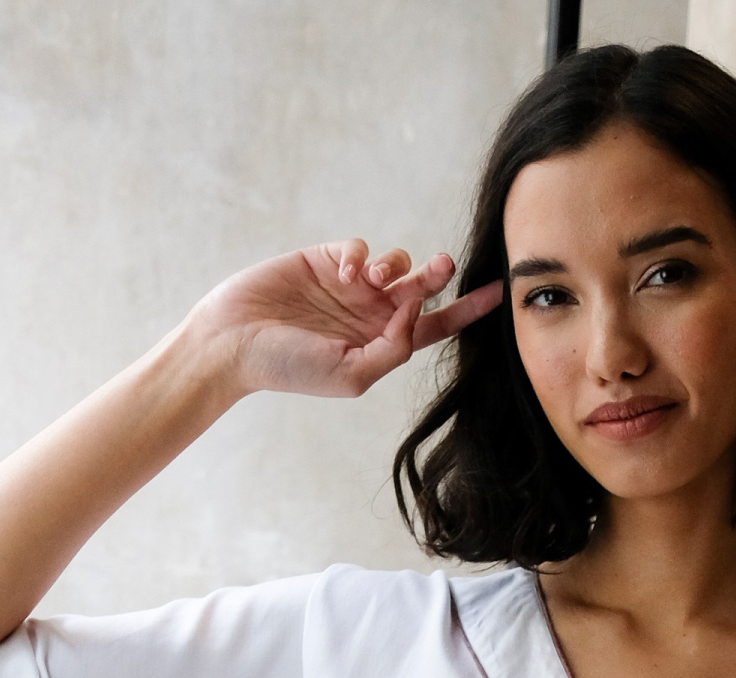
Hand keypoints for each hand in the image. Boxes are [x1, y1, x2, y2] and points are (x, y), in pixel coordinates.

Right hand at [187, 239, 503, 400]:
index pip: (434, 327)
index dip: (467, 310)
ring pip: (394, 263)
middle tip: (444, 265)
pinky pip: (358, 247)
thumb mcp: (352, 373)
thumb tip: (418, 312)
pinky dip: (360, 254)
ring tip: (376, 277)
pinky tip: (347, 271)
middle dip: (436, 275)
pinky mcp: (324, 259)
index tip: (501, 292)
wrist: (235, 343)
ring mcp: (348, 286)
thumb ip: (393, 348)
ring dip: (395, 265)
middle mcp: (370, 314)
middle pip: (420, 289)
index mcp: (382, 345)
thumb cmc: (290, 368)